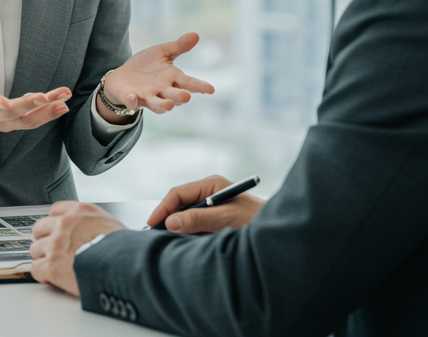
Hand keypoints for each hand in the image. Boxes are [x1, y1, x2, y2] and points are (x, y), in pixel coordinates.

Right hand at [0, 47, 72, 145]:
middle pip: (12, 114)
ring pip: (27, 121)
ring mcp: (3, 124)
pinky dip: (48, 115)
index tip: (4, 102)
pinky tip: (62, 105)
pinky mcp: (13, 124)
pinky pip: (32, 122)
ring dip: (47, 111)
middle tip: (47, 96)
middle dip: (30, 105)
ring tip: (64, 99)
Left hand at [30, 201, 126, 296]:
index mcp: (81, 212)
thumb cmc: (125, 250)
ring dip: (44, 259)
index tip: (58, 232)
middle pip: (39, 228)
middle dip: (45, 240)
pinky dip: (44, 276)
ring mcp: (56, 244)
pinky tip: (55, 279)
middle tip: (55, 251)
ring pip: (35, 249)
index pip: (56, 210)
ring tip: (58, 267)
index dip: (55, 224)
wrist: (126, 268)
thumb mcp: (112, 225)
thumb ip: (93, 224)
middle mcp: (65, 224)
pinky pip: (36, 269)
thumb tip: (90, 233)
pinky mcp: (51, 266)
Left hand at [100, 32, 214, 116]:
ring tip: (168, 106)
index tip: (210, 89)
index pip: (189, 83)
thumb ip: (178, 46)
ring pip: (157, 105)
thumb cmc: (146, 66)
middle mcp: (163, 91)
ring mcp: (147, 96)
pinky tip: (132, 97)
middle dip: (180, 97)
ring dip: (162, 105)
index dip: (199, 87)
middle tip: (186, 96)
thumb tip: (196, 34)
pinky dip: (133, 101)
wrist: (122, 76)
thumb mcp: (162, 53)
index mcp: (173, 79)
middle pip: (174, 96)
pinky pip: (133, 102)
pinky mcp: (131, 98)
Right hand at [145, 174, 264, 233]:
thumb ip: (199, 219)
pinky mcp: (214, 218)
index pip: (178, 193)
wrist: (276, 230)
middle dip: (167, 218)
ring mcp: (211, 204)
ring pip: (184, 215)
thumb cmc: (257, 219)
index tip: (152, 224)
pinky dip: (187, 233)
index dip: (162, 209)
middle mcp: (209, 192)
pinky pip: (193, 224)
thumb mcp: (226, 219)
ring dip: (177, 227)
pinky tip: (185, 242)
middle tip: (155, 236)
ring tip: (167, 240)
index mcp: (211, 184)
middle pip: (179, 203)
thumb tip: (171, 222)